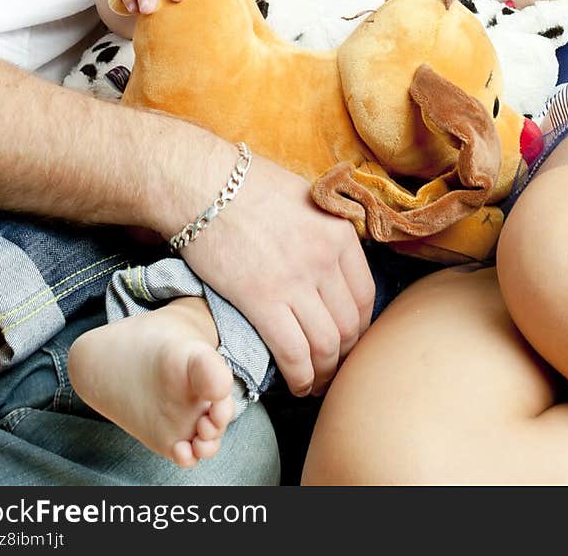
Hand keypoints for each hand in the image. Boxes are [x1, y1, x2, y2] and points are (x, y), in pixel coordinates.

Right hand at [185, 153, 374, 396]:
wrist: (202, 183)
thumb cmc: (245, 186)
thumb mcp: (304, 200)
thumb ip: (323, 233)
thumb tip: (331, 262)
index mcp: (340, 233)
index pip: (366, 296)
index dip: (359, 327)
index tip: (347, 339)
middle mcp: (326, 258)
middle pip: (349, 326)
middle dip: (344, 355)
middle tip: (332, 367)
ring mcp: (296, 280)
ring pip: (325, 345)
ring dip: (323, 372)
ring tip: (315, 382)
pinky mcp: (262, 299)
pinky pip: (293, 352)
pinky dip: (300, 377)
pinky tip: (296, 385)